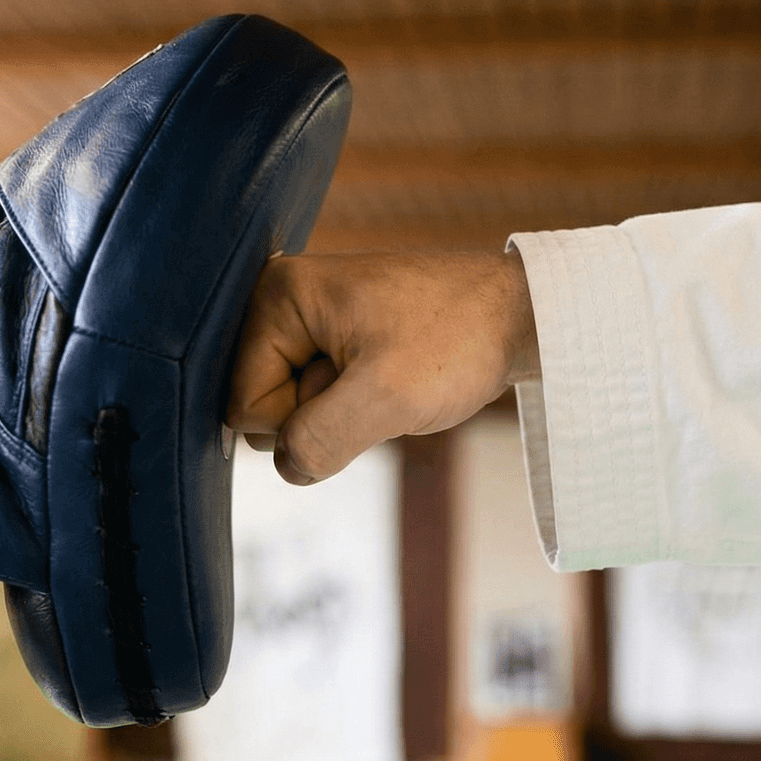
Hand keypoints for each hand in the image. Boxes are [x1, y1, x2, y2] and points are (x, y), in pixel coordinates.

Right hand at [226, 250, 538, 484]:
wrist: (519, 314)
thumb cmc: (458, 340)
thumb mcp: (386, 398)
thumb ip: (318, 438)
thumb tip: (286, 465)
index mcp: (276, 295)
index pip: (241, 404)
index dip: (297, 420)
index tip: (357, 388)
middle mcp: (281, 299)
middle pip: (261, 407)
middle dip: (319, 414)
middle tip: (377, 381)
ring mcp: (307, 318)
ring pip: (294, 408)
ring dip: (342, 413)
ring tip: (389, 377)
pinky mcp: (332, 336)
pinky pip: (321, 398)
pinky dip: (357, 405)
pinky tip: (389, 379)